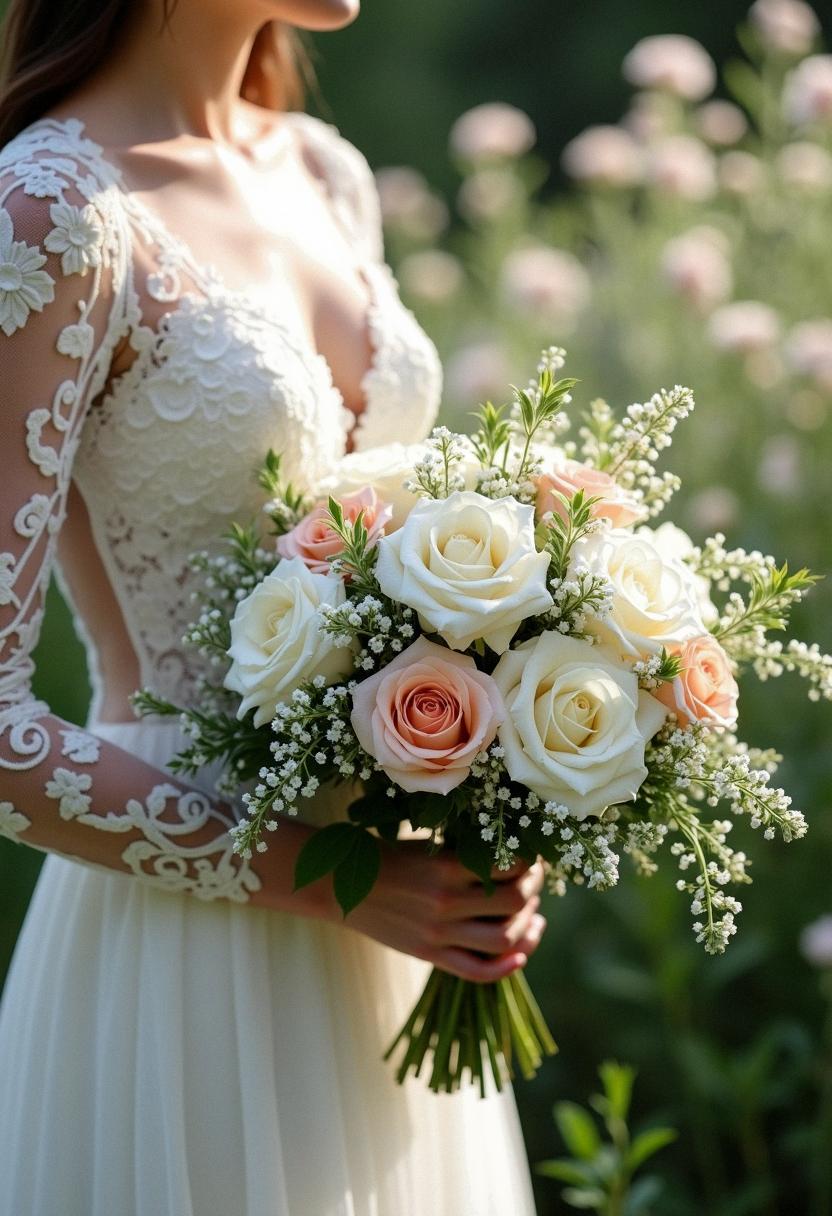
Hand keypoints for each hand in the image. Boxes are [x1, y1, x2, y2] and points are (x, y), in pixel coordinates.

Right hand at [343, 841, 546, 982]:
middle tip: (533, 882)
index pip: (508, 866)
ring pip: (503, 939)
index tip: (531, 856)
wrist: (342, 885)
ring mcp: (438, 933)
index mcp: (446, 866)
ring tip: (532, 915)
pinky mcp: (430, 955)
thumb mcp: (427, 847)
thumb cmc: (391, 858)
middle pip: (513, 902)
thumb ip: (464, 855)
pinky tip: (519, 954)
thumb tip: (512, 857)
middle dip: (533, 890)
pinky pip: (477, 971)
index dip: (529, 862)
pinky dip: (506, 968)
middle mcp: (445, 901)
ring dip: (526, 927)